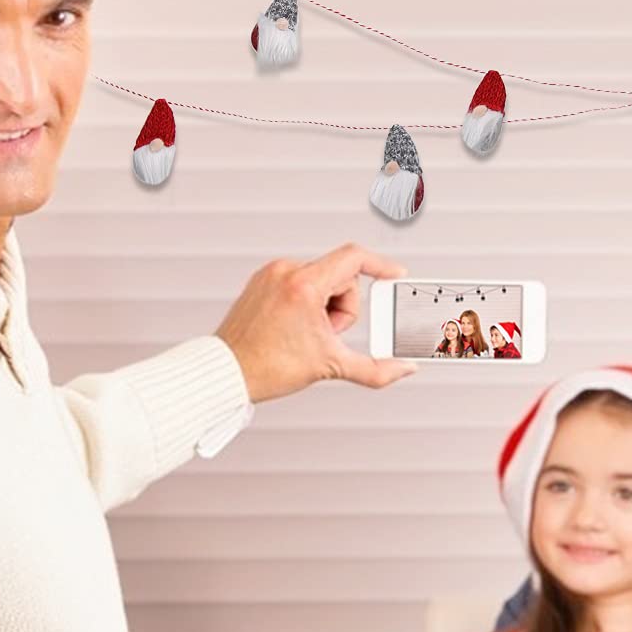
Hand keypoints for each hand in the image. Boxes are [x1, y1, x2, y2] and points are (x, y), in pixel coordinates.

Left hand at [214, 242, 414, 402]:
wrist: (226, 372)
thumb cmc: (267, 367)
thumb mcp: (331, 366)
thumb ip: (376, 370)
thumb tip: (404, 369)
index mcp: (303, 285)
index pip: (354, 258)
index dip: (381, 266)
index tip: (395, 275)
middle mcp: (285, 271)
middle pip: (341, 277)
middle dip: (342, 308)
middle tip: (324, 335)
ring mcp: (271, 274)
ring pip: (321, 281)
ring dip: (324, 307)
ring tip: (305, 334)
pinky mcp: (262, 280)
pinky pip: (300, 283)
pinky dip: (307, 304)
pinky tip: (294, 327)